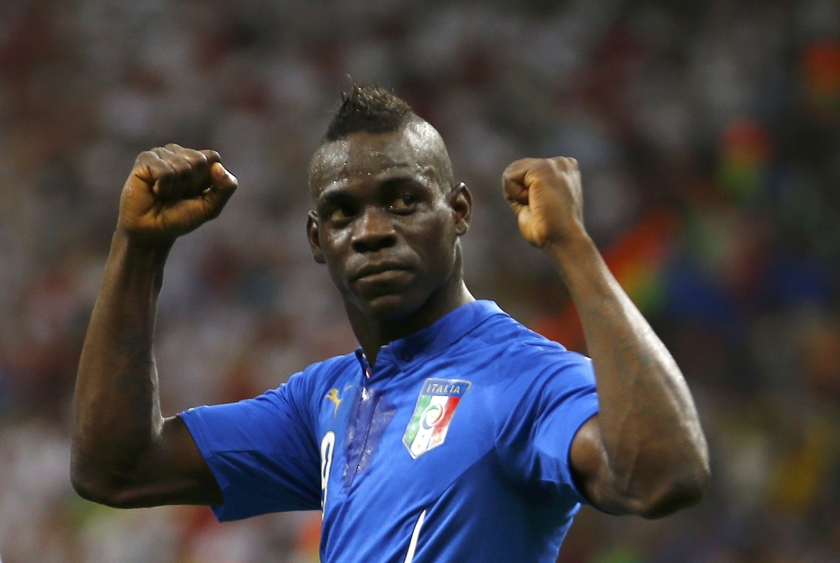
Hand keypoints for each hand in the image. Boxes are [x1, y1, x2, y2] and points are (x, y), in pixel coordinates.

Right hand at [118, 144, 237, 247]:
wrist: (152, 231)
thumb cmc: (180, 217)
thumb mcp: (210, 207)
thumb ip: (225, 188)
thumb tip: (218, 167)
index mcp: (197, 160)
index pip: (213, 158)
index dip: (207, 180)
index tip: (195, 193)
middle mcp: (179, 153)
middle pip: (199, 161)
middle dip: (191, 185)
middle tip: (178, 196)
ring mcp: (162, 153)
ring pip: (182, 167)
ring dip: (176, 189)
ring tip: (166, 194)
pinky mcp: (145, 159)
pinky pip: (164, 172)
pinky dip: (163, 188)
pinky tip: (155, 191)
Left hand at [502, 157, 585, 248]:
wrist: (563, 239)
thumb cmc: (550, 230)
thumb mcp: (539, 202)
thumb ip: (528, 186)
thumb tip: (509, 176)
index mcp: (564, 170)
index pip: (525, 173)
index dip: (524, 194)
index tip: (544, 207)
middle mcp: (562, 162)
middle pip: (516, 169)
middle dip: (518, 192)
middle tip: (539, 207)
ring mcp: (553, 163)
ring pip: (511, 172)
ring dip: (517, 195)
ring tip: (538, 205)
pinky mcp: (542, 168)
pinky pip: (509, 178)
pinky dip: (515, 195)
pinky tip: (534, 202)